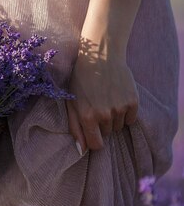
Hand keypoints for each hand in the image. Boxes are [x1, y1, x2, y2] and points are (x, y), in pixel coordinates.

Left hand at [66, 37, 138, 154]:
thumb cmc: (81, 79)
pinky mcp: (133, 102)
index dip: (94, 140)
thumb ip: (75, 127)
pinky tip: (117, 97)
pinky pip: (130, 119)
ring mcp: (120, 109)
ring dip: (113, 118)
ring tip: (106, 100)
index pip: (96, 145)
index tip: (93, 132)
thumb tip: (81, 150)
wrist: (101, 56)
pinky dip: (125, 112)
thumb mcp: (71, 101)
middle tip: (97, 106)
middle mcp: (104, 115)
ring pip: (119, 127)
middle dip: (101, 125)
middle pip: (107, 134)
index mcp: (87, 116)